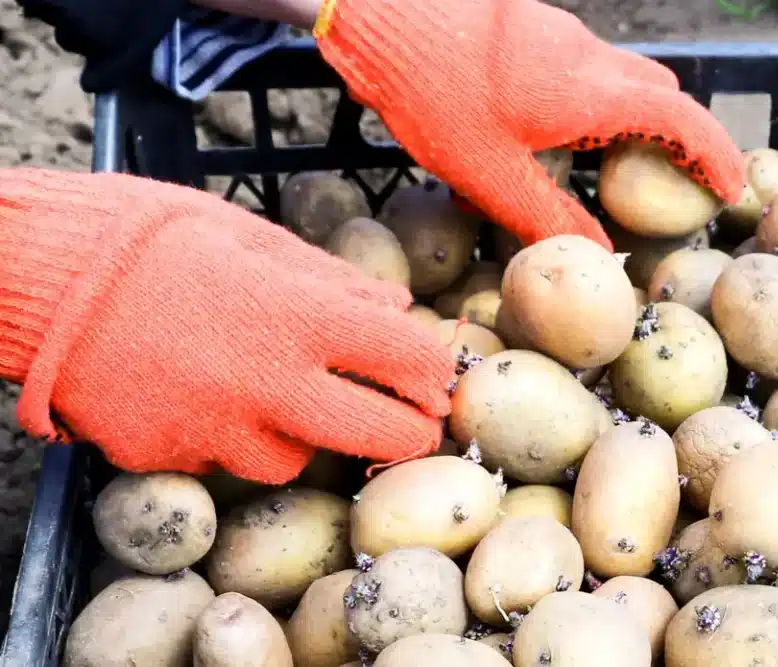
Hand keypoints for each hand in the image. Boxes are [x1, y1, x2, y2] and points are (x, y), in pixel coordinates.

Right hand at [0, 168, 454, 483]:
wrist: (33, 276)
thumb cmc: (146, 236)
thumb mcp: (246, 235)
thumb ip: (330, 279)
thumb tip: (396, 308)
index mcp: (294, 315)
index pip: (402, 358)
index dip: (430, 371)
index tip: (433, 376)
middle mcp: (264, 383)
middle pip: (374, 436)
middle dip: (405, 434)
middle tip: (410, 425)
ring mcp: (213, 429)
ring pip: (293, 460)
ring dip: (303, 436)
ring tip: (278, 398)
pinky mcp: (166, 457)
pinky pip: (221, 463)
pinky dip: (229, 439)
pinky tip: (205, 400)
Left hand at [314, 0, 745, 250]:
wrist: (382, 12)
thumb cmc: (432, 94)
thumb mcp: (488, 173)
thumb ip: (547, 215)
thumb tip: (598, 252)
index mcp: (590, 91)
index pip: (680, 118)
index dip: (715, 153)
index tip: (731, 184)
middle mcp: (587, 55)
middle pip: (659, 92)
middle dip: (676, 136)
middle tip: (668, 182)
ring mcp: (559, 35)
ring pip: (620, 76)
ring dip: (628, 119)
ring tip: (602, 170)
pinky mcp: (531, 30)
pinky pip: (581, 67)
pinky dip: (589, 103)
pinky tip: (544, 136)